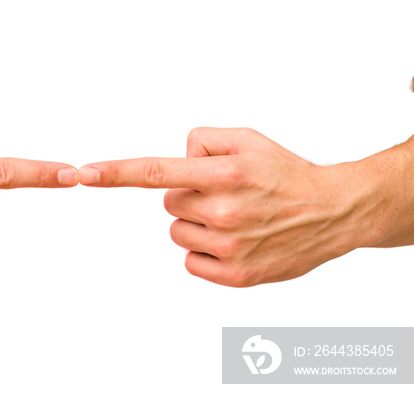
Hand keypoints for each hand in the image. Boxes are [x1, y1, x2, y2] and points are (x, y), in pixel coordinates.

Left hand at [79, 127, 382, 286]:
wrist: (333, 212)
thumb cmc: (286, 173)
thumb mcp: (249, 139)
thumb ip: (204, 141)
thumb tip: (176, 162)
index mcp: (225, 174)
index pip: (156, 172)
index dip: (114, 173)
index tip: (82, 174)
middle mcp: (224, 211)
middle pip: (168, 203)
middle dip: (188, 195)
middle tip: (226, 194)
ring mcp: (230, 246)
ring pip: (178, 232)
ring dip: (197, 223)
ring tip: (235, 216)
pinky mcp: (237, 275)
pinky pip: (192, 261)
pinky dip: (205, 250)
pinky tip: (234, 240)